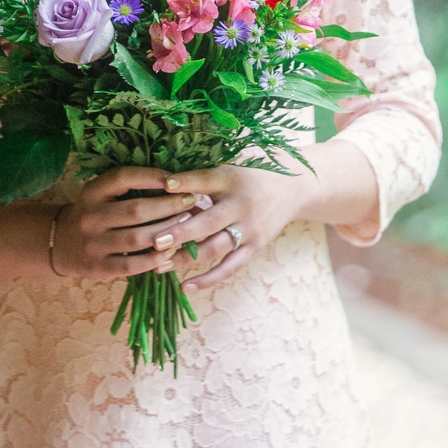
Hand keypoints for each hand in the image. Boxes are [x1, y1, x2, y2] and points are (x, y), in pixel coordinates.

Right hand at [49, 165, 218, 278]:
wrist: (61, 243)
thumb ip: (125, 188)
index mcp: (91, 191)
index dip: (151, 176)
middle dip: (168, 205)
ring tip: (187, 226)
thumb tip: (171, 179)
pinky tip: (170, 253)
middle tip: (191, 202)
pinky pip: (132, 265)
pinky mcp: (100, 268)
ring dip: (167, 232)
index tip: (176, 178)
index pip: (123, 178)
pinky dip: (154, 259)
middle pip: (136, 210)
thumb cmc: (93, 213)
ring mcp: (94, 243)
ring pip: (138, 238)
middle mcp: (91, 216)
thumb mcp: (99, 194)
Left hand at [161, 163, 307, 291]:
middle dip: (181, 232)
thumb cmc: (250, 171)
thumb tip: (163, 175)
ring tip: (160, 264)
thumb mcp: (230, 162)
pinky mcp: (255, 247)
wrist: (293, 187)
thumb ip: (202, 170)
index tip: (164, 184)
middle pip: (208, 221)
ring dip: (187, 258)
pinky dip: (208, 279)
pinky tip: (185, 286)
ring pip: (215, 248)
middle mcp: (240, 205)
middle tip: (154, 240)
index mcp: (230, 178)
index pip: (205, 180)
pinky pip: (230, 267)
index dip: (185, 182)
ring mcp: (249, 229)